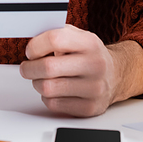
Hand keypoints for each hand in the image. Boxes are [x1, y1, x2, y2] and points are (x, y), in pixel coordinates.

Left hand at [19, 25, 142, 116]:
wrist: (115, 75)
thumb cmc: (89, 54)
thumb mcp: (77, 36)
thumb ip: (56, 34)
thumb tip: (30, 40)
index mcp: (90, 43)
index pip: (54, 40)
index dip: (35, 46)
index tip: (30, 51)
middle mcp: (95, 65)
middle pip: (48, 67)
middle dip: (30, 68)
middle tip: (27, 67)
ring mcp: (94, 88)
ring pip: (48, 88)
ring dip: (37, 83)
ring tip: (41, 78)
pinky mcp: (90, 108)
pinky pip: (54, 105)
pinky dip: (47, 98)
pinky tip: (54, 91)